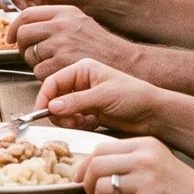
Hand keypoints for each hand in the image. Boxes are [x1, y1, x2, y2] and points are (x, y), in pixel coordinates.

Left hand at [13, 3, 140, 79]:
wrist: (122, 61)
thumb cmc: (100, 44)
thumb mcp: (78, 21)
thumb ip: (54, 20)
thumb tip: (24, 25)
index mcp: (64, 12)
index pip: (26, 14)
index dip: (14, 26)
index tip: (11, 36)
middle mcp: (61, 26)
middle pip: (23, 33)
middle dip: (21, 46)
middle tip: (29, 53)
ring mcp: (61, 45)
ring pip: (29, 54)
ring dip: (35, 63)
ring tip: (52, 63)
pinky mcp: (62, 64)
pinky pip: (38, 71)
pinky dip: (44, 76)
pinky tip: (58, 72)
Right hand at [36, 58, 164, 134]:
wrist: (154, 113)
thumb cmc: (135, 96)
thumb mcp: (103, 96)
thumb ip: (76, 101)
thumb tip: (52, 107)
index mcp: (83, 69)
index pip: (53, 81)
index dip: (44, 97)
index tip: (39, 113)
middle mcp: (81, 82)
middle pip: (55, 97)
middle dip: (58, 111)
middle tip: (68, 121)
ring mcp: (85, 97)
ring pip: (62, 110)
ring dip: (68, 119)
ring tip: (83, 122)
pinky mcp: (90, 112)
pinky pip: (73, 119)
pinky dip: (78, 124)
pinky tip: (91, 123)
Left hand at [77, 136, 193, 193]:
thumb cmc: (180, 185)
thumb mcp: (157, 158)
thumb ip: (130, 158)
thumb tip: (93, 166)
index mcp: (145, 144)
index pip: (100, 148)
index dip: (85, 165)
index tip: (82, 177)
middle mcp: (144, 160)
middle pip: (96, 166)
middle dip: (88, 184)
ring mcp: (147, 182)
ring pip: (102, 188)